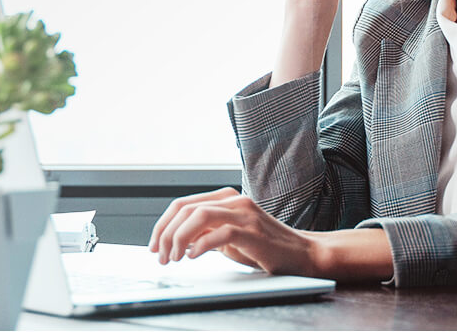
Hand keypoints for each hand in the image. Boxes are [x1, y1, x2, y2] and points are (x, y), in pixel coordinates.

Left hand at [148, 188, 320, 276]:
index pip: (183, 204)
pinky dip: (202, 244)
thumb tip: (177, 240)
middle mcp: (234, 200)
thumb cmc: (265, 248)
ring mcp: (245, 213)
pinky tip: (194, 256)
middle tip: (161, 256)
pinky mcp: (253, 231)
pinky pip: (221, 232)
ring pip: (199, 215)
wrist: (301, 253)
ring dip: (180, 238)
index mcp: (226, 199)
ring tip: (175, 258)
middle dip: (166, 233)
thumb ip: (205, 233)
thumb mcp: (228, 238)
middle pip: (186, 208)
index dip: (163, 225)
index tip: (155, 245)